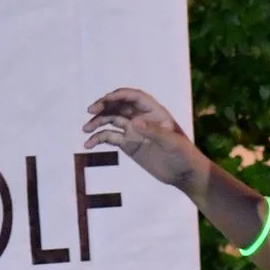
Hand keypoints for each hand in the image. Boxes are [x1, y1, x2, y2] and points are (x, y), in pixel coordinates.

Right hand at [85, 88, 205, 192]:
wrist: (184, 173)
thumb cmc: (184, 155)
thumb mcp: (172, 143)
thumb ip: (154, 132)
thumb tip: (134, 122)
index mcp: (154, 112)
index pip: (134, 97)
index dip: (119, 95)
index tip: (105, 99)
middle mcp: (141, 117)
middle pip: (119, 105)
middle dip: (103, 106)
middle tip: (90, 111)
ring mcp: (134, 130)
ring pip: (111, 120)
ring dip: (97, 122)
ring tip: (85, 130)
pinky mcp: (128, 144)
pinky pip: (110, 137)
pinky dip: (98, 139)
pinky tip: (89, 144)